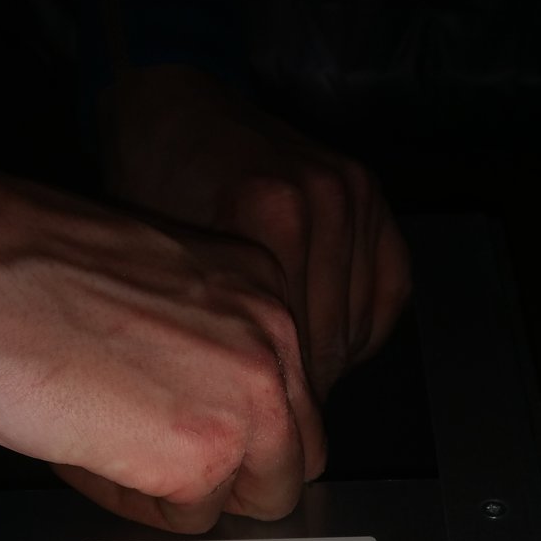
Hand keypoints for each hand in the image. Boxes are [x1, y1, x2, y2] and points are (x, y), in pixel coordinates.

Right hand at [0, 141, 325, 532]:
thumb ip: (194, 341)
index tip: (190, 429)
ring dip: (191, 494)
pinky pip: (189, 521)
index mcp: (256, 283)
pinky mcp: (201, 459)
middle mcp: (272, 338)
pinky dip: (138, 505)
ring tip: (114, 452)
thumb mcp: (143, 281)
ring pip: (258, 498)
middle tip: (162, 463)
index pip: (290, 392)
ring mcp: (247, 402)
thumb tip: (195, 399)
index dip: (240, 427)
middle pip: (296, 456)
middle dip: (236, 474)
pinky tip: (87, 454)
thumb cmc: (9, 259)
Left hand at [104, 66, 411, 398]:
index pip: (292, 355)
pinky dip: (358, 328)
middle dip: (293, 389)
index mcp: (269, 217)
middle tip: (260, 406)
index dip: (266, 405)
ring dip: (323, 361)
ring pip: (355, 332)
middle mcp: (323, 201)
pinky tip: (319, 332)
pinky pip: (388, 298)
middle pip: (328, 350)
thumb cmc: (152, 191)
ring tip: (282, 368)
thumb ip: (215, 342)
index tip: (247, 427)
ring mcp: (354, 196)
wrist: (172, 113)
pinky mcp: (372, 197)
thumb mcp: (163, 270)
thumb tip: (244, 423)